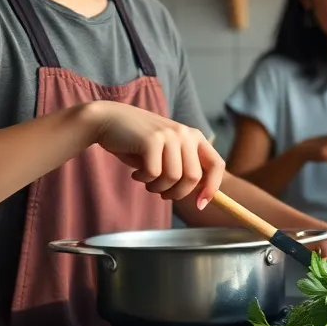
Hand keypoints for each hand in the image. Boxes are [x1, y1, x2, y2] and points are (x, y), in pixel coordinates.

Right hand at [85, 101, 224, 208]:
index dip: (211, 187)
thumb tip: (201, 197)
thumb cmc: (138, 143)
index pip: (217, 164)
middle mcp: (186, 134)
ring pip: (173, 178)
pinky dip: (143, 179)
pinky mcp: (152, 139)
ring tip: (146, 180)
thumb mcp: (167, 154)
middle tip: (161, 193)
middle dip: (177, 193)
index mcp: (195, 137)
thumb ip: (184, 169)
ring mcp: (169, 135)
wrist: (109, 121)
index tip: (200, 205)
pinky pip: (154, 173)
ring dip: (157, 187)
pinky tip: (136, 173)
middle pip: (194, 177)